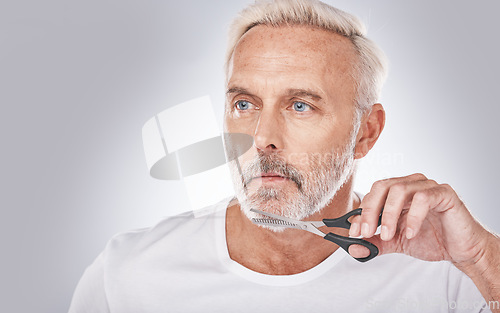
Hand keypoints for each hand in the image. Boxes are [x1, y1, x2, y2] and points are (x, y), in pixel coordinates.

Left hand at [348, 173, 488, 264]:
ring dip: (388, 214)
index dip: (361, 212)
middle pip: (381, 186)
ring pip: (399, 189)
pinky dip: (413, 217)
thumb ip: (374, 243)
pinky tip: (411, 233)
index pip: (372, 194)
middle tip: (367, 232)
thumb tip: (352, 247)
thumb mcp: (395, 243)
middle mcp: (410, 184)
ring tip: (388, 235)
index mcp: (397, 192)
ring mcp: (428, 186)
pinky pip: (424, 198)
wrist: (462, 250)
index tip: (354, 232)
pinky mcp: (444, 194)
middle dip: (370, 211)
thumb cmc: (431, 240)